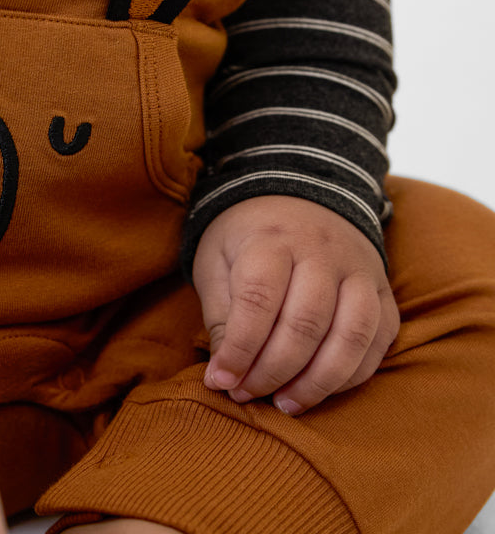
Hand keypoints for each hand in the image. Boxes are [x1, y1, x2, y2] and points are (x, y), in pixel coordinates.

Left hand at [193, 195, 398, 414]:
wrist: (296, 195)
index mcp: (270, 239)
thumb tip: (225, 376)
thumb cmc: (246, 238)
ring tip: (284, 404)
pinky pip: (378, 340)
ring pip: (351, 335)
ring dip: (317, 382)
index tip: (221, 381)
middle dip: (273, 371)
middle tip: (247, 395)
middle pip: (306, 323)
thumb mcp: (216, 262)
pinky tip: (318, 389)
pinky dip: (351, 374)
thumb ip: (221, 316)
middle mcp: (321, 251)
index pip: (259, 300)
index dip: (240, 349)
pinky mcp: (383, 290)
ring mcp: (358, 270)